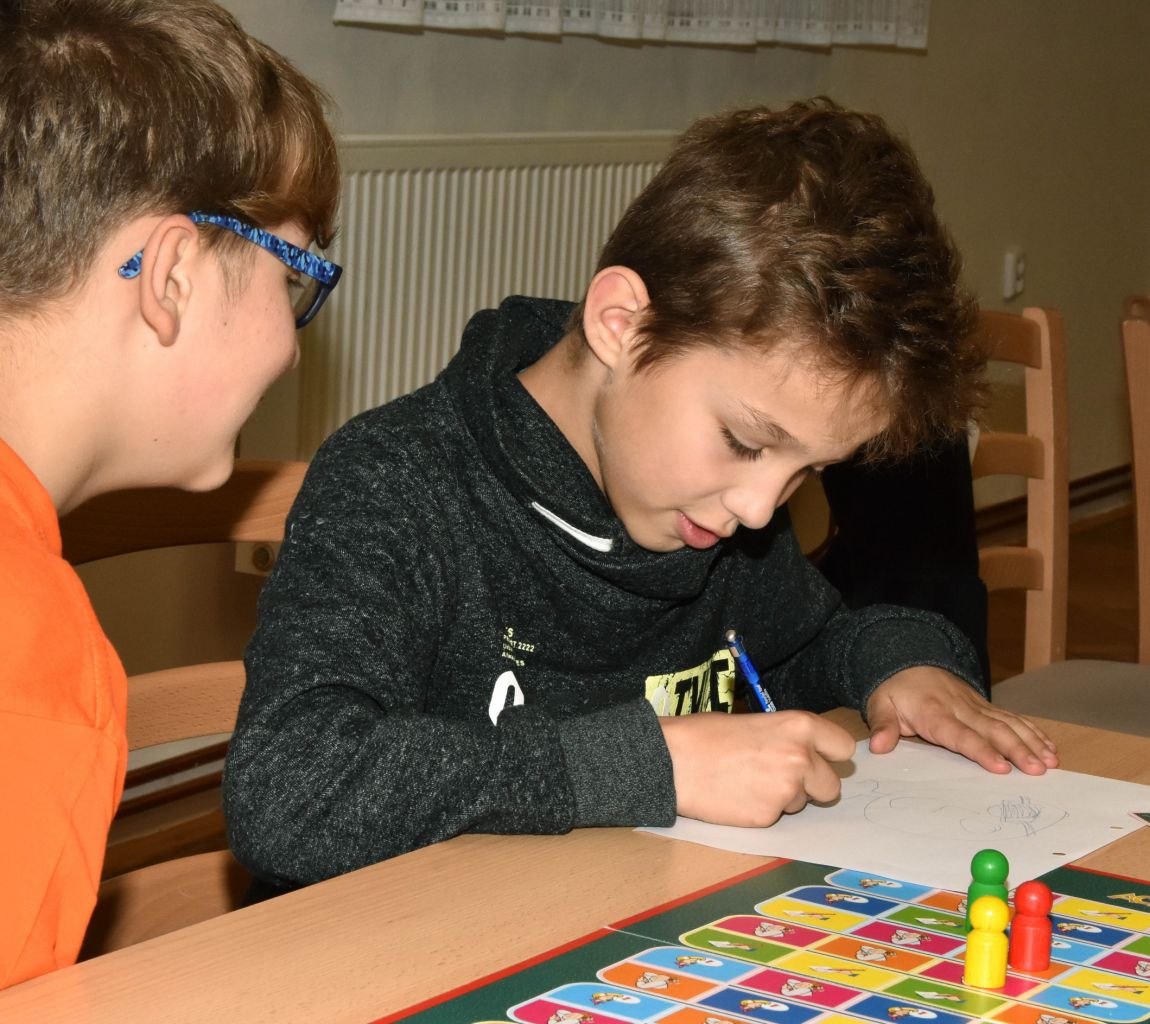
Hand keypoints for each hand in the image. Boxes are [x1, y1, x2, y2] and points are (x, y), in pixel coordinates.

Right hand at [659, 711, 855, 826]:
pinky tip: (738, 797)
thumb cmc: (705, 736)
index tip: (818, 759)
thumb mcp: (756, 722)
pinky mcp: (768, 818)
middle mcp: (800, 758)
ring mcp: (786, 791)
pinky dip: (761, 811)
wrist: (672, 760)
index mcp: (799, 727)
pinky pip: (776, 818)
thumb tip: (805, 754)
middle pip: (832, 785)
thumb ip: (787, 738)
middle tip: (781, 778)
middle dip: (812, 786)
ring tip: (748, 782)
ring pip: (802, 803)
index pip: (843, 747)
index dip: (829, 756)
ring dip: (784, 798)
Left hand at [865, 667, 1058, 774]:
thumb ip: (881, 725)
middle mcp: (960, 708)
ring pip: (1008, 723)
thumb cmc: (894, 690)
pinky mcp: (985, 706)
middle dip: (1018, 750)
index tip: (1001, 767)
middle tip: (1039, 770)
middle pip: (993, 730)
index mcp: (934, 713)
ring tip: (1052, 762)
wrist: (907, 660)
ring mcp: (976, 705)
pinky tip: (1050, 747)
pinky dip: (1032, 731)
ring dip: (1032, 742)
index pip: (961, 735)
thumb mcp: (879, 704)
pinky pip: (1012, 717)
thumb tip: (878, 746)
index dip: (981, 751)